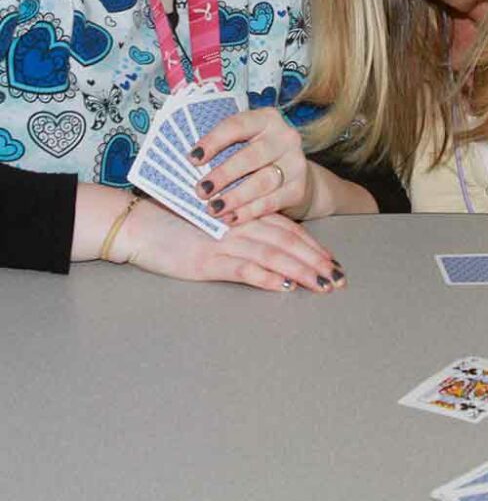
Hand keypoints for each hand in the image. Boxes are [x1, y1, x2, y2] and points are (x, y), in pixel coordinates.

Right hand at [116, 197, 344, 292]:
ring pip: (273, 255)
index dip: (312, 244)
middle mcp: (238, 225)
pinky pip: (243, 269)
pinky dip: (266, 277)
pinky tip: (283, 287)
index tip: (331, 260)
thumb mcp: (211, 221)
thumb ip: (238, 228)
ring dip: (301, 271)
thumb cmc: (171, 222)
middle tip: (337, 278)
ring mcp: (224, 242)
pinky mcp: (207, 261)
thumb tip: (268, 245)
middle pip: (287, 242)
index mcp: (241, 214)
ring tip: (322, 285)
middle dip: (316, 261)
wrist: (137, 224)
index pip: (286, 228)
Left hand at [189, 107, 314, 222]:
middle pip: (251, 156)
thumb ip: (223, 149)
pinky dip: (249, 212)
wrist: (296, 176)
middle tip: (201, 190)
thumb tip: (188, 164)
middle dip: (223, 175)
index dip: (213, 142)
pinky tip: (231, 218)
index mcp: (266, 119)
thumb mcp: (245, 143)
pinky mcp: (298, 189)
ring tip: (213, 208)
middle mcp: (285, 137)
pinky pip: (271, 202)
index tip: (192, 158)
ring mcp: (295, 163)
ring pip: (262, 182)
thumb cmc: (257, 158)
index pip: (237, 125)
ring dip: (235, 197)